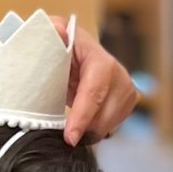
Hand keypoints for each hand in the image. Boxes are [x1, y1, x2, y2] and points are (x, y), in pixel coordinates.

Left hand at [52, 16, 137, 144]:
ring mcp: (124, 85)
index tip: (70, 136)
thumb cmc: (54, 44)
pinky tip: (82, 126)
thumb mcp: (46, 35)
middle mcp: (116, 69)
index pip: (95, 89)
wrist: (68, 49)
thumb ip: (48, 32)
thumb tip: (57, 31)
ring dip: (91, 131)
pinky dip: (97, 129)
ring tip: (71, 133)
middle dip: (86, 129)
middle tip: (67, 140)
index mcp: (96, 55)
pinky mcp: (126, 98)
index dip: (83, 114)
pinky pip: (114, 122)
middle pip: (107, 110)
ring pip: (112, 120)